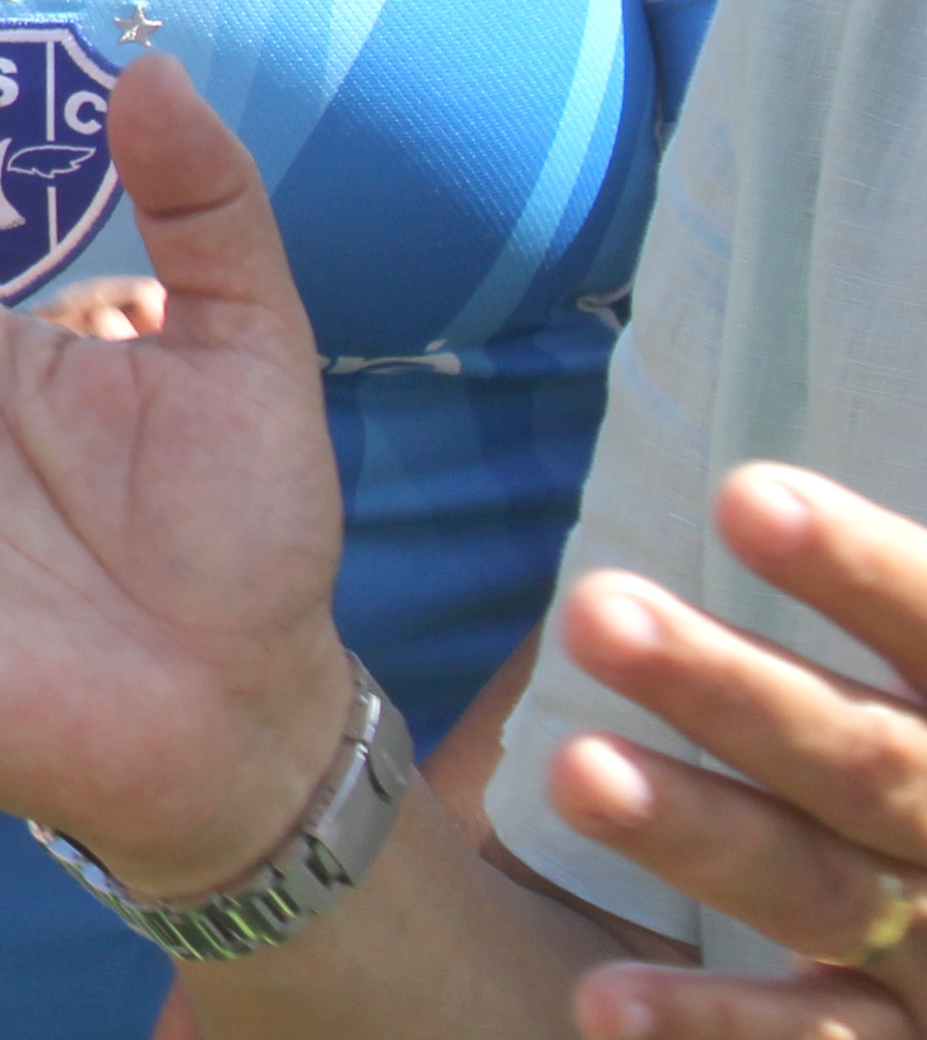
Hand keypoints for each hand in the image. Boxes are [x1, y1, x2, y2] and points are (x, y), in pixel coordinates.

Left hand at [540, 464, 926, 1039]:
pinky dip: (713, 1025)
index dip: (859, 568)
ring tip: (575, 773)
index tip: (742, 495)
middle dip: (735, 692)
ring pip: (818, 889)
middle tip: (595, 610)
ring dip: (698, 833)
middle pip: (862, 760)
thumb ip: (903, 604)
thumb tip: (766, 483)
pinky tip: (599, 1000)